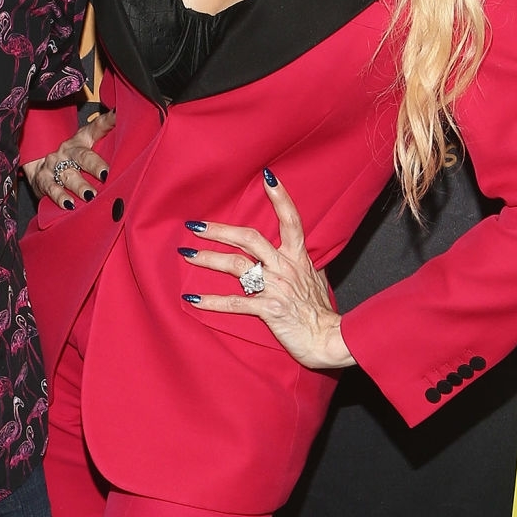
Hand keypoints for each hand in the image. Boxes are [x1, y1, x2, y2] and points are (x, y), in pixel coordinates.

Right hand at [23, 107, 116, 208]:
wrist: (36, 169)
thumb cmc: (69, 162)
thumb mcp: (85, 151)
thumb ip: (104, 148)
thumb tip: (129, 141)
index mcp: (81, 140)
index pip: (95, 127)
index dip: (108, 121)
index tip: (119, 115)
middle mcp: (68, 150)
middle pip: (82, 155)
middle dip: (94, 165)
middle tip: (105, 174)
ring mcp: (54, 165)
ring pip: (68, 175)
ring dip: (79, 186)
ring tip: (90, 196)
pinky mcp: (43, 180)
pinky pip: (52, 188)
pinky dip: (60, 197)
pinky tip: (69, 204)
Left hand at [180, 170, 355, 371]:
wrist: (328, 339)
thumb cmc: (320, 311)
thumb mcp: (315, 279)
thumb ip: (301, 263)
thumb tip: (297, 252)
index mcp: (298, 257)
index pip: (291, 220)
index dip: (280, 197)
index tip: (267, 176)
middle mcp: (285, 267)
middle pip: (249, 239)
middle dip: (220, 230)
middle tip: (196, 225)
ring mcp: (276, 287)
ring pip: (237, 266)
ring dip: (209, 259)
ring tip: (188, 254)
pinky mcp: (269, 310)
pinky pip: (235, 303)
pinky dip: (212, 301)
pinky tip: (193, 299)